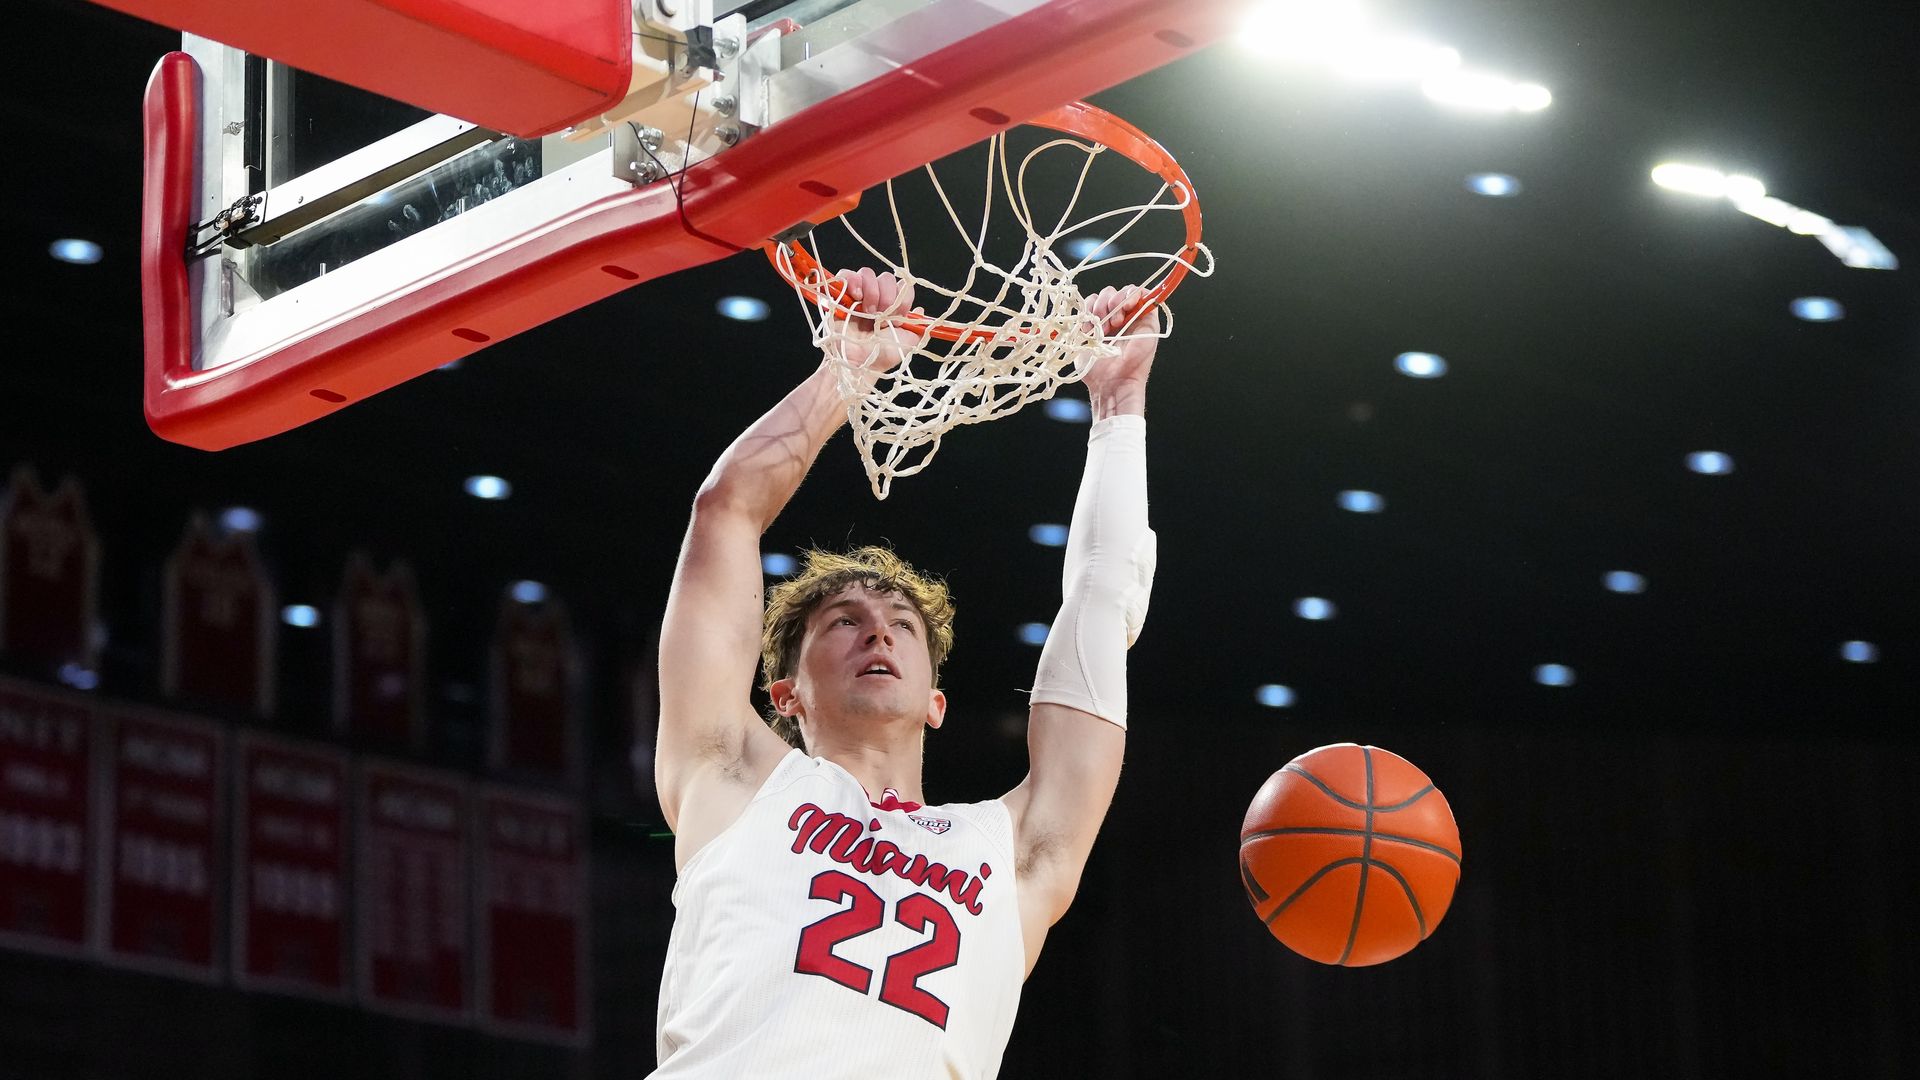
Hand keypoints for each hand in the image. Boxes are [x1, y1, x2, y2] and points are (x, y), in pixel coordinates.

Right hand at [828, 268, 922, 376]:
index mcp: (891, 308)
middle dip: (887, 295)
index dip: (903, 297)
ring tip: (868, 312)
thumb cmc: (880, 356)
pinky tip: (856, 297)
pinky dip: (852, 281)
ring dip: (871, 290)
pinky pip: (846, 275)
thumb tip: (921, 311)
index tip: (900, 315)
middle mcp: (875, 299)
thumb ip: (917, 327)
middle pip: (885, 278)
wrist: (858, 364)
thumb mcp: (907, 342)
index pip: (902, 286)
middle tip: (882, 316)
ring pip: (867, 273)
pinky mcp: (839, 296)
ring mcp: (857, 297)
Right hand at [1081, 285, 1159, 412]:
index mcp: (1136, 315)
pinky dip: (1086, 315)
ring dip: (1100, 310)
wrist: (1114, 381)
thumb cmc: (1136, 362)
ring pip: (1098, 298)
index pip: (1131, 291)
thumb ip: (1149, 309)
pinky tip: (1091, 330)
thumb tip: (1143, 292)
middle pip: (1112, 292)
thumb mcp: (1150, 331)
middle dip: (1113, 304)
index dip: (1128, 294)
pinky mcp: (1087, 328)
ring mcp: (1102, 321)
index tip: (1127, 306)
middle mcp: (1119, 316)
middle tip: (1115, 324)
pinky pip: (1084, 309)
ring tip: (1104, 330)